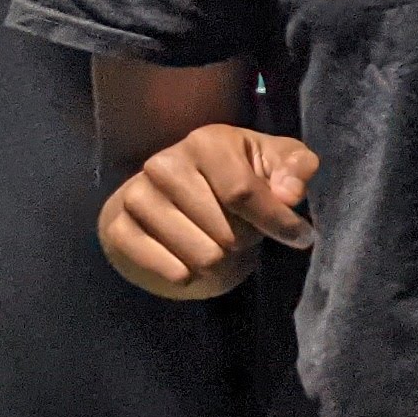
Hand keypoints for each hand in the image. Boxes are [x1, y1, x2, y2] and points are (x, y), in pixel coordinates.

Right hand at [99, 124, 319, 298]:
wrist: (172, 192)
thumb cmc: (236, 173)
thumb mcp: (274, 162)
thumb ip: (294, 170)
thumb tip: (290, 195)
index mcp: (206, 142)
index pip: (243, 193)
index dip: (276, 221)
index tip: (301, 237)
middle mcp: (164, 164)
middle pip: (224, 231)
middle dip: (245, 240)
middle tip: (242, 232)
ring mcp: (136, 196)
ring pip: (201, 255)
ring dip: (220, 260)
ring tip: (217, 242)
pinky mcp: (117, 229)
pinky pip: (168, 269)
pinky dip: (189, 274)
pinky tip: (191, 262)